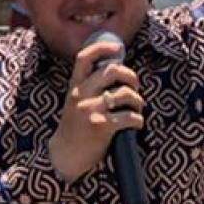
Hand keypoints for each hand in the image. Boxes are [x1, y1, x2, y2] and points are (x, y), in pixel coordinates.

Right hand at [48, 39, 143, 182]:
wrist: (65, 156)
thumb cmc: (75, 129)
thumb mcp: (75, 103)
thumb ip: (89, 88)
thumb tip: (117, 72)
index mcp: (74, 87)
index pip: (84, 57)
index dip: (102, 47)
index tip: (117, 47)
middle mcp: (81, 95)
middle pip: (113, 70)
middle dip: (131, 77)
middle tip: (134, 88)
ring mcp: (90, 110)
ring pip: (126, 93)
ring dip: (138, 101)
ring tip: (136, 109)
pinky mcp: (100, 126)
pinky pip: (130, 117)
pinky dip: (138, 120)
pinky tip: (135, 125)